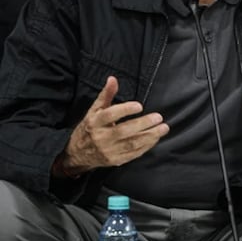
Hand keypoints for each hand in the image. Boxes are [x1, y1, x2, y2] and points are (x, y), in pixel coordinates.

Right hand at [54, 76, 168, 176]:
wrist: (78, 154)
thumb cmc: (89, 128)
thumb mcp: (94, 110)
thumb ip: (106, 95)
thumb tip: (113, 79)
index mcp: (94, 122)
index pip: (109, 115)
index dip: (124, 110)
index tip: (139, 105)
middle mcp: (101, 137)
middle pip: (123, 131)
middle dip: (143, 124)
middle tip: (158, 117)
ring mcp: (109, 151)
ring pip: (131, 144)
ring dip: (149, 136)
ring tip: (163, 128)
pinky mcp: (116, 161)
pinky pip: (133, 154)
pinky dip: (146, 146)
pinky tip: (155, 138)